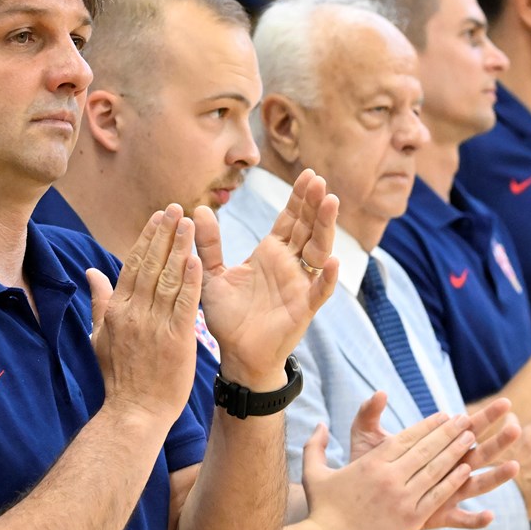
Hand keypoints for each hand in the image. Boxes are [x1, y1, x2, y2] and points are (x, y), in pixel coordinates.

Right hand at [89, 205, 201, 428]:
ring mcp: (154, 325)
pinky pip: (184, 302)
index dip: (146, 238)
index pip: (132, 265)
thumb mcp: (101, 336)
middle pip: (150, 264)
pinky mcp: (176, 338)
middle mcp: (134, 312)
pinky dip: (190, 279)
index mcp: (117, 310)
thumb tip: (91, 272)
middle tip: (175, 208)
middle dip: (164, 233)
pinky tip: (197, 258)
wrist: (133, 412)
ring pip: (168, 278)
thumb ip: (99, 301)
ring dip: (179, 247)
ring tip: (189, 222)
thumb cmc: (119, 377)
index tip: (157, 217)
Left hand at [193, 169, 338, 389]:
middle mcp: (290, 265)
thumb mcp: (212, 275)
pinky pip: (318, 291)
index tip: (308, 175)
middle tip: (319, 180)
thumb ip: (208, 244)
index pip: (290, 219)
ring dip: (325, 228)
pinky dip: (325, 277)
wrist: (236, 354)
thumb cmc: (228, 316)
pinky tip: (331, 261)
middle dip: (314, 204)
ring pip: (317, 251)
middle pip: (307, 228)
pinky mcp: (303, 309)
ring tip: (330, 203)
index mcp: (271, 253)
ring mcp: (299, 285)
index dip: (299, 198)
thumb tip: (199, 210)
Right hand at [300, 404, 519, 529]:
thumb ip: (316, 445)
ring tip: (471, 440)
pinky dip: (453, 481)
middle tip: (467, 420)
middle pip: (425, 450)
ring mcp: (402, 499)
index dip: (427, 426)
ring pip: (435, 470)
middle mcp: (389, 478)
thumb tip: (320, 424)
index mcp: (371, 464)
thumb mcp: (314, 472)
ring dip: (456, 453)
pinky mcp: (410, 520)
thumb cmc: (321, 509)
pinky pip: (437, 496)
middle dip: (448, 433)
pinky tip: (466, 471)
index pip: (406, 438)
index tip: (444, 416)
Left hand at [348, 395, 522, 526]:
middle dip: (499, 441)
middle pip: (480, 453)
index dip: (485, 416)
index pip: (466, 428)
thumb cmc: (368, 465)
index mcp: (438, 448)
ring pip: (477, 485)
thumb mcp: (367, 438)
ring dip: (496, 477)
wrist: (359, 499)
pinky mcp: (438, 516)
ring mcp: (446, 494)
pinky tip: (489, 517)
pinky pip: (461, 520)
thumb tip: (379, 391)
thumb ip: (370, 414)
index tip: (504, 404)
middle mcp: (448, 470)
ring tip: (514, 466)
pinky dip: (475, 520)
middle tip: (516, 427)